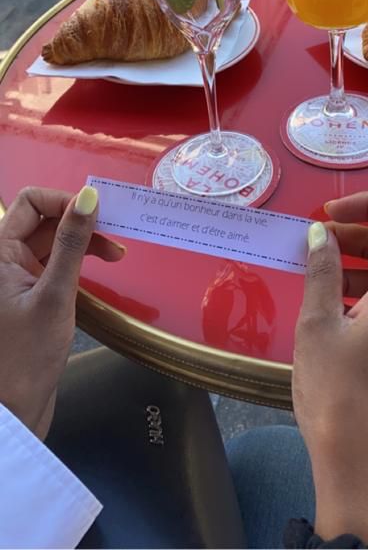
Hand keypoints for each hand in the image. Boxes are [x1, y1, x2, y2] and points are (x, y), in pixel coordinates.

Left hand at [0, 185, 124, 439]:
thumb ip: (72, 243)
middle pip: (45, 219)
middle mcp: (5, 258)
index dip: (65, 201)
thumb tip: (88, 195)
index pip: (31, 202)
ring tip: (117, 254)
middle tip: (117, 234)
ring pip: (54, 240)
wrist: (13, 411)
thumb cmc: (27, 356)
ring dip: (85, 241)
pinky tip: (101, 267)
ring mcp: (18, 277)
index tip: (100, 214)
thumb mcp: (56, 295)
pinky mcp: (31, 295)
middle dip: (81, 221)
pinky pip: (56, 262)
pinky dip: (79, 260)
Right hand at [293, 192, 367, 545]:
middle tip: (310, 245)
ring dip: (356, 271)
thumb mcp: (318, 326)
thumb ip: (321, 272)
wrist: (363, 472)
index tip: (328, 213)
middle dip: (354, 238)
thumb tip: (319, 233)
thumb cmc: (338, 395)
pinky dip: (364, 301)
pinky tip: (331, 318)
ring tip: (314, 281)